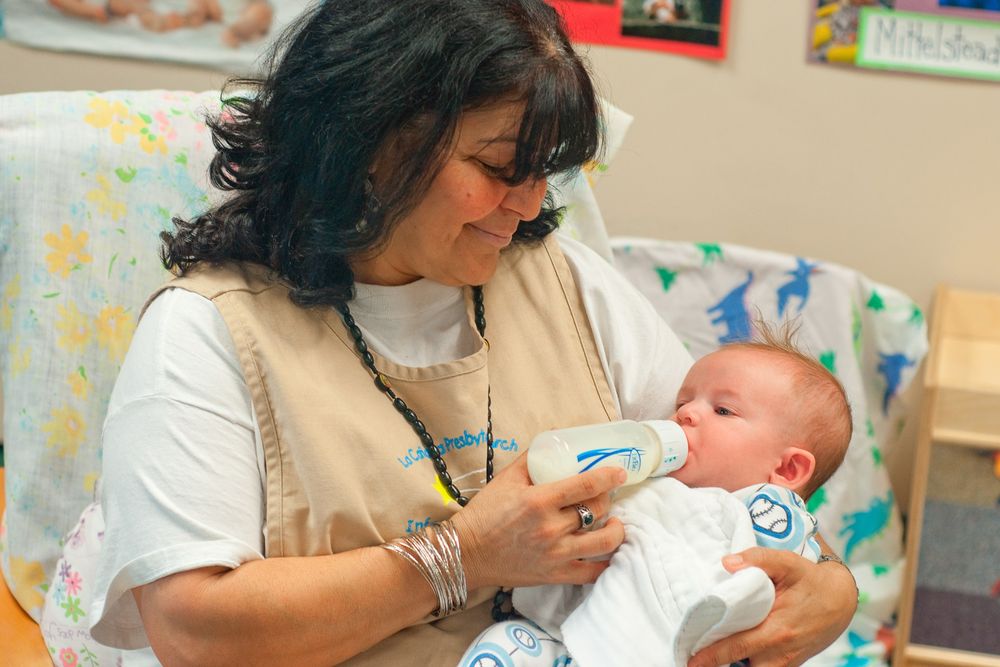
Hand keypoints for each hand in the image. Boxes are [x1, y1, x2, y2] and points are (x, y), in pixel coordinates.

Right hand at [450, 451, 626, 590]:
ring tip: (614, 523)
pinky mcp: (555, 574)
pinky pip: (592, 573)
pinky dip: (606, 563)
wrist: (466, 553)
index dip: (609, 476)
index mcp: (539, 500)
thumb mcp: (506, 478)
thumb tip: (555, 438)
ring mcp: (556, 554)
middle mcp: (551, 528)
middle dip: (608, 498)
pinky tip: (607, 552)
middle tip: (606, 494)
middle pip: (597, 509)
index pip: (586, 485)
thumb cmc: (485, 513)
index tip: (620, 471)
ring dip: (616, 530)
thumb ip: (532, 458)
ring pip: (603, 541)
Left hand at [688, 548, 856, 666]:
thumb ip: (758, 558)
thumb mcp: (788, 562)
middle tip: (692, 658)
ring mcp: (786, 661)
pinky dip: (746, 662)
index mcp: (777, 629)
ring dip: (733, 663)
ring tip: (708, 655)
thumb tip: (727, 562)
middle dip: (717, 664)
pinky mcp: (789, 664)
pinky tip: (729, 654)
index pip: (738, 646)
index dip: (712, 656)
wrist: (841, 599)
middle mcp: (781, 652)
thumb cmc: (811, 579)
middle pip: (741, 665)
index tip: (691, 659)